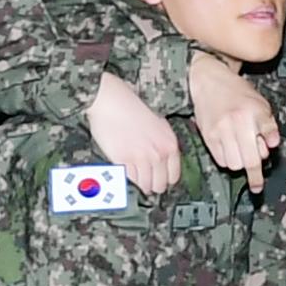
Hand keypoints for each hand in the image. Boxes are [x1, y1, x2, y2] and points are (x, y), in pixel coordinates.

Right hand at [88, 73, 179, 193]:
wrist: (111, 100)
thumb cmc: (131, 106)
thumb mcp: (158, 123)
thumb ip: (163, 142)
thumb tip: (163, 160)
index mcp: (170, 143)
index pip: (174, 176)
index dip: (165, 179)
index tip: (159, 179)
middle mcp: (159, 153)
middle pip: (160, 185)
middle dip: (153, 184)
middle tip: (146, 181)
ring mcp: (142, 159)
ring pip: (144, 186)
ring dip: (140, 183)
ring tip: (135, 177)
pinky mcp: (124, 161)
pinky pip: (129, 180)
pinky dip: (127, 178)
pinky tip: (125, 170)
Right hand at [190, 56, 280, 179]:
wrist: (209, 81)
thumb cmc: (238, 93)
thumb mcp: (261, 105)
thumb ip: (268, 126)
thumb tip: (272, 146)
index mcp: (253, 114)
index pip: (262, 148)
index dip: (260, 170)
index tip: (258, 187)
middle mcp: (236, 123)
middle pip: (247, 161)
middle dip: (252, 174)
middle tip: (255, 182)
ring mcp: (220, 130)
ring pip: (233, 164)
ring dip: (240, 163)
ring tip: (242, 151)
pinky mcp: (207, 135)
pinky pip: (220, 159)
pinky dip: (227, 159)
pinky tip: (230, 148)